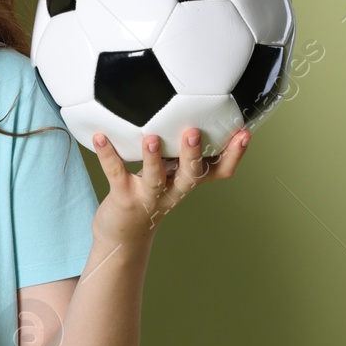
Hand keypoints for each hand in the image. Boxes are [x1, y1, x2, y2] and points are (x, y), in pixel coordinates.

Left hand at [87, 127, 251, 244]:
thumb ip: (180, 152)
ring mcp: (148, 196)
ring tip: (151, 138)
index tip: (245, 133)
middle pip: (190, 175)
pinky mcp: (123, 197)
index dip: (234, 155)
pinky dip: (108, 154)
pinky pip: (115, 173)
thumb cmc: (149, 196)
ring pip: (154, 178)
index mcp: (187, 181)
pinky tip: (100, 137)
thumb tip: (190, 110)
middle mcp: (172, 191)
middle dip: (194, 155)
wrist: (123, 236)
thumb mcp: (172, 176)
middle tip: (194, 133)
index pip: (219, 171)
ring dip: (153, 158)